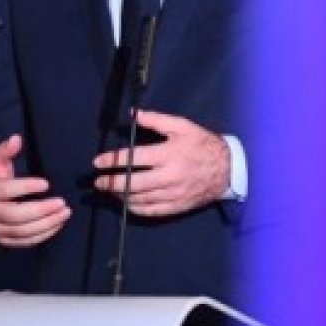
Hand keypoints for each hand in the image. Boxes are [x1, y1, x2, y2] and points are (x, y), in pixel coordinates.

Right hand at [0, 134, 70, 247]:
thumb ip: (5, 150)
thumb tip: (16, 138)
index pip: (5, 190)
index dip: (25, 187)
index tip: (47, 183)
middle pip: (15, 215)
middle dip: (41, 210)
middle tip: (62, 203)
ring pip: (21, 231)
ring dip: (46, 224)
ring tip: (65, 213)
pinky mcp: (3, 240)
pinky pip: (23, 242)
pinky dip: (42, 236)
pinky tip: (57, 225)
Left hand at [92, 110, 229, 216]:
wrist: (228, 169)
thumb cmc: (203, 144)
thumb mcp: (182, 126)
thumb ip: (156, 120)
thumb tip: (132, 114)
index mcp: (169, 154)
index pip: (133, 159)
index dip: (112, 161)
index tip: (98, 162)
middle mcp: (169, 176)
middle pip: (132, 183)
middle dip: (110, 183)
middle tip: (98, 182)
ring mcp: (172, 194)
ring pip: (139, 199)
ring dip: (120, 196)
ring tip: (109, 190)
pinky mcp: (176, 206)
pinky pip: (150, 211)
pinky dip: (134, 208)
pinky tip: (126, 202)